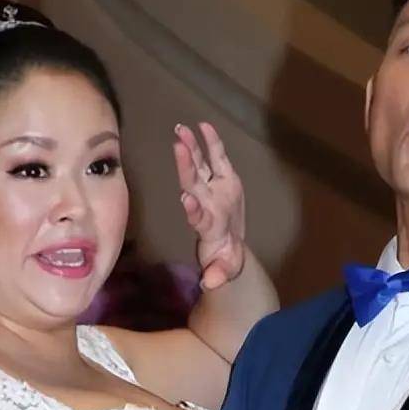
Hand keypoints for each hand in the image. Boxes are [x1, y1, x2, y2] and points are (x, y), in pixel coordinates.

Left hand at [174, 122, 245, 290]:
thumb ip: (218, 274)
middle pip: (194, 184)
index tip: (186, 198)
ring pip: (200, 167)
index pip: (197, 216)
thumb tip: (209, 283)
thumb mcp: (225, 270)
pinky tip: (204, 125)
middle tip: (178, 147)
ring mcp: (213, 190)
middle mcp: (205, 204)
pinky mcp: (225, 180)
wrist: (230, 248)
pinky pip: (217, 159)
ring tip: (181, 129)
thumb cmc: (225, 260)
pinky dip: (212, 143)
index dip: (193, 208)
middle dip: (186, 166)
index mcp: (207, 226)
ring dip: (191, 149)